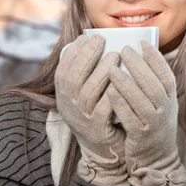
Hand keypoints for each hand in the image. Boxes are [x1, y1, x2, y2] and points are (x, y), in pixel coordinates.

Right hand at [55, 34, 128, 185]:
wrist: (104, 148)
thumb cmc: (96, 112)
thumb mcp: (83, 94)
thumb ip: (85, 73)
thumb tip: (90, 42)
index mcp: (63, 96)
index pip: (63, 70)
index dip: (73, 53)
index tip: (86, 37)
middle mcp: (69, 107)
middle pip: (75, 78)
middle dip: (87, 56)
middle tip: (101, 40)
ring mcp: (82, 118)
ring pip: (89, 91)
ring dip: (102, 70)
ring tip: (116, 55)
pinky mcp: (98, 128)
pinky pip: (105, 107)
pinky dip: (112, 92)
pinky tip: (122, 79)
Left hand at [107, 42, 185, 185]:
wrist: (156, 159)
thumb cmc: (153, 124)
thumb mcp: (159, 104)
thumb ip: (151, 84)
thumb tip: (137, 55)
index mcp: (170, 99)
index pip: (166, 75)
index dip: (155, 58)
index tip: (142, 42)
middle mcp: (165, 110)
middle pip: (153, 84)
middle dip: (138, 65)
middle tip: (123, 49)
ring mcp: (154, 124)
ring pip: (141, 100)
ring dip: (125, 82)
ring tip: (111, 68)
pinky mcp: (140, 137)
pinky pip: (130, 117)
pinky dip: (120, 104)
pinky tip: (109, 91)